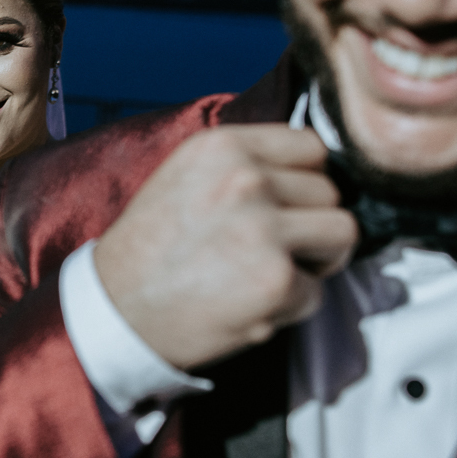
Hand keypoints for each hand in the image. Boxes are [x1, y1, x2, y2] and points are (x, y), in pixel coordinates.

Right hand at [94, 125, 356, 369]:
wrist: (115, 311)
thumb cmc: (150, 250)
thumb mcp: (185, 178)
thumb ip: (242, 166)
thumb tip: (313, 172)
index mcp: (221, 146)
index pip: (311, 146)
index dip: (303, 181)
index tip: (282, 206)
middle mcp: (245, 179)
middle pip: (330, 192)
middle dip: (309, 224)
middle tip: (266, 250)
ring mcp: (263, 228)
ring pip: (342, 234)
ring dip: (315, 261)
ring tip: (267, 273)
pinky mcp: (275, 279)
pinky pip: (318, 292)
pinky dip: (290, 306)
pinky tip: (246, 304)